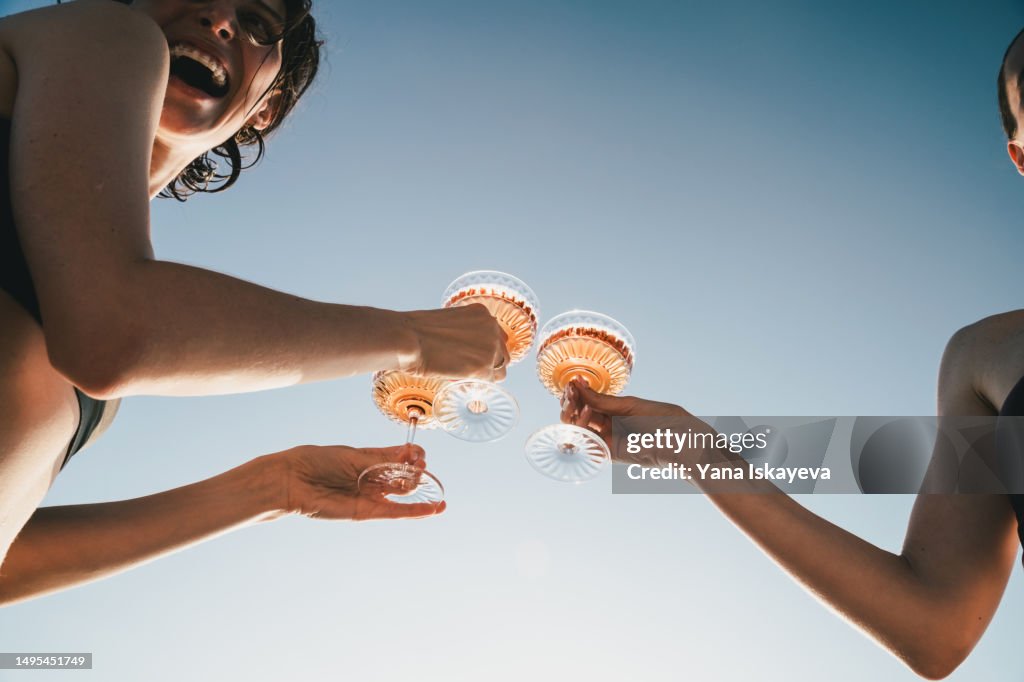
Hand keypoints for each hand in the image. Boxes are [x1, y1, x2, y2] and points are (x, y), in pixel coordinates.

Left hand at [272, 444, 445, 520]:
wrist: (294, 480)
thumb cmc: (319, 461)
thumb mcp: (355, 457)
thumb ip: (383, 461)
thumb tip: (411, 458)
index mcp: (369, 459)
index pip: (400, 457)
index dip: (413, 455)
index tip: (418, 454)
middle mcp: (372, 477)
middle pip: (404, 475)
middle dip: (416, 470)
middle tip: (419, 465)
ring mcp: (371, 495)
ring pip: (403, 493)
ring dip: (418, 486)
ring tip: (425, 479)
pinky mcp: (366, 512)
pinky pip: (395, 512)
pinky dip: (415, 511)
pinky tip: (434, 508)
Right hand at [402, 305, 509, 380]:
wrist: (407, 338)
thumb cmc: (416, 331)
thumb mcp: (447, 322)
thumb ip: (464, 332)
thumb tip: (464, 348)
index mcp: (482, 313)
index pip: (496, 337)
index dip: (484, 349)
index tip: (472, 356)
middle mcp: (492, 327)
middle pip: (503, 353)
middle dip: (488, 363)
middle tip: (467, 369)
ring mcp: (491, 347)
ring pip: (500, 370)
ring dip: (485, 375)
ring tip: (463, 375)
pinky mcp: (484, 367)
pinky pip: (489, 382)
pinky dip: (477, 384)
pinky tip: (459, 380)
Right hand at [560, 378, 710, 466]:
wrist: (688, 442)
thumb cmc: (668, 420)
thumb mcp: (632, 405)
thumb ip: (605, 400)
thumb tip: (579, 384)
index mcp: (616, 411)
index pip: (587, 402)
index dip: (577, 393)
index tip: (572, 382)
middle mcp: (610, 426)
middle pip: (578, 416)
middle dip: (570, 403)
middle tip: (569, 392)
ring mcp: (610, 440)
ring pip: (579, 430)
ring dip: (572, 414)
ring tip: (574, 400)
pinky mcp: (612, 455)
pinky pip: (590, 444)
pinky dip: (582, 429)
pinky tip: (585, 414)